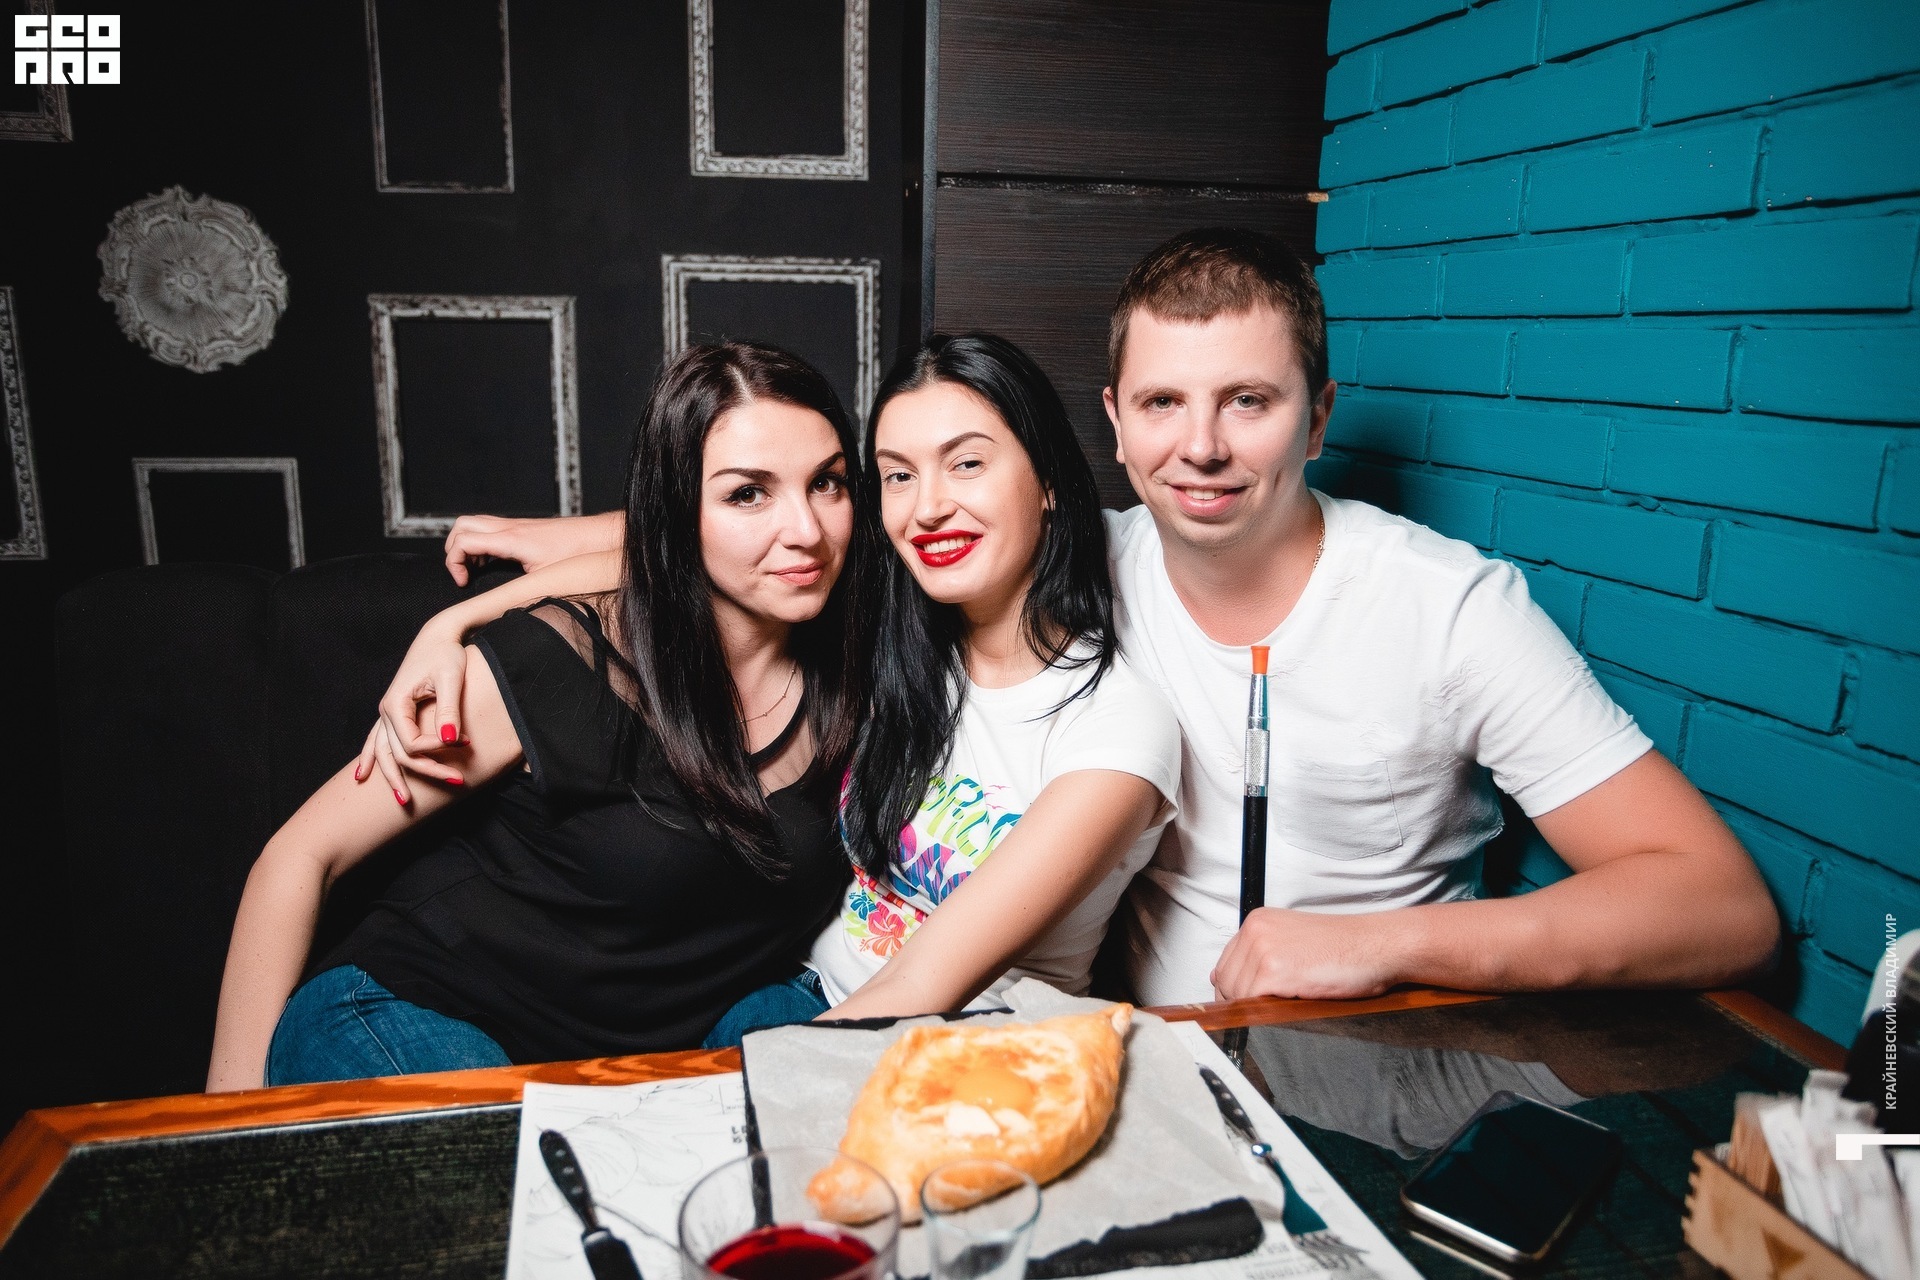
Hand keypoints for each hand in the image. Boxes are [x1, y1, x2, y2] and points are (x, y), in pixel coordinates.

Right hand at [352, 622, 470, 800]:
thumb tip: (451, 739)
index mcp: (396, 704)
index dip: (437, 749)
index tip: (465, 743)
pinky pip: (378, 742)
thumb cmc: (445, 655)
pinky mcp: (394, 713)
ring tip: (404, 802)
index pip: (412, 743)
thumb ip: (450, 709)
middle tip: (457, 783)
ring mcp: (386, 714)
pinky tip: (362, 777)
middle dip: (427, 771)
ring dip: (392, 777)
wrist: (437, 637)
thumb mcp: (451, 679)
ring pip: (385, 753)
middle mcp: (386, 711)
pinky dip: (372, 759)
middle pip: (399, 754)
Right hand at [443, 514, 609, 585]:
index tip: (463, 581)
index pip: (464, 541)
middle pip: (462, 525)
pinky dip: (480, 543)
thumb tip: (503, 606)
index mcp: (510, 539)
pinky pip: (489, 529)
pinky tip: (490, 562)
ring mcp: (514, 525)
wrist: (595, 536)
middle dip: (453, 549)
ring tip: (474, 568)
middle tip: (463, 572)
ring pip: (474, 523)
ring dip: (466, 544)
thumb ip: (519, 589)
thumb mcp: (544, 578)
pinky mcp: (521, 528)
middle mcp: (509, 528)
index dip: (454, 562)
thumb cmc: (575, 554)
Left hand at [1210, 907, 1409, 1000]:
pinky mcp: (1274, 972)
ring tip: (1291, 1001)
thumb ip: (1259, 956)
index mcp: (1258, 922)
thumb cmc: (1346, 948)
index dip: (1237, 989)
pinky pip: (1252, 1004)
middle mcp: (1255, 931)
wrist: (1377, 945)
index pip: (1225, 965)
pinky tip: (1293, 1004)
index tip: (1253, 1000)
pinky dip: (1268, 1012)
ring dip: (1260, 1007)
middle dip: (1245, 1001)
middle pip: (1226, 982)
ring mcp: (1262, 950)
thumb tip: (1223, 981)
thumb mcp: (1294, 942)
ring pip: (1237, 996)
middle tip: (1276, 1005)